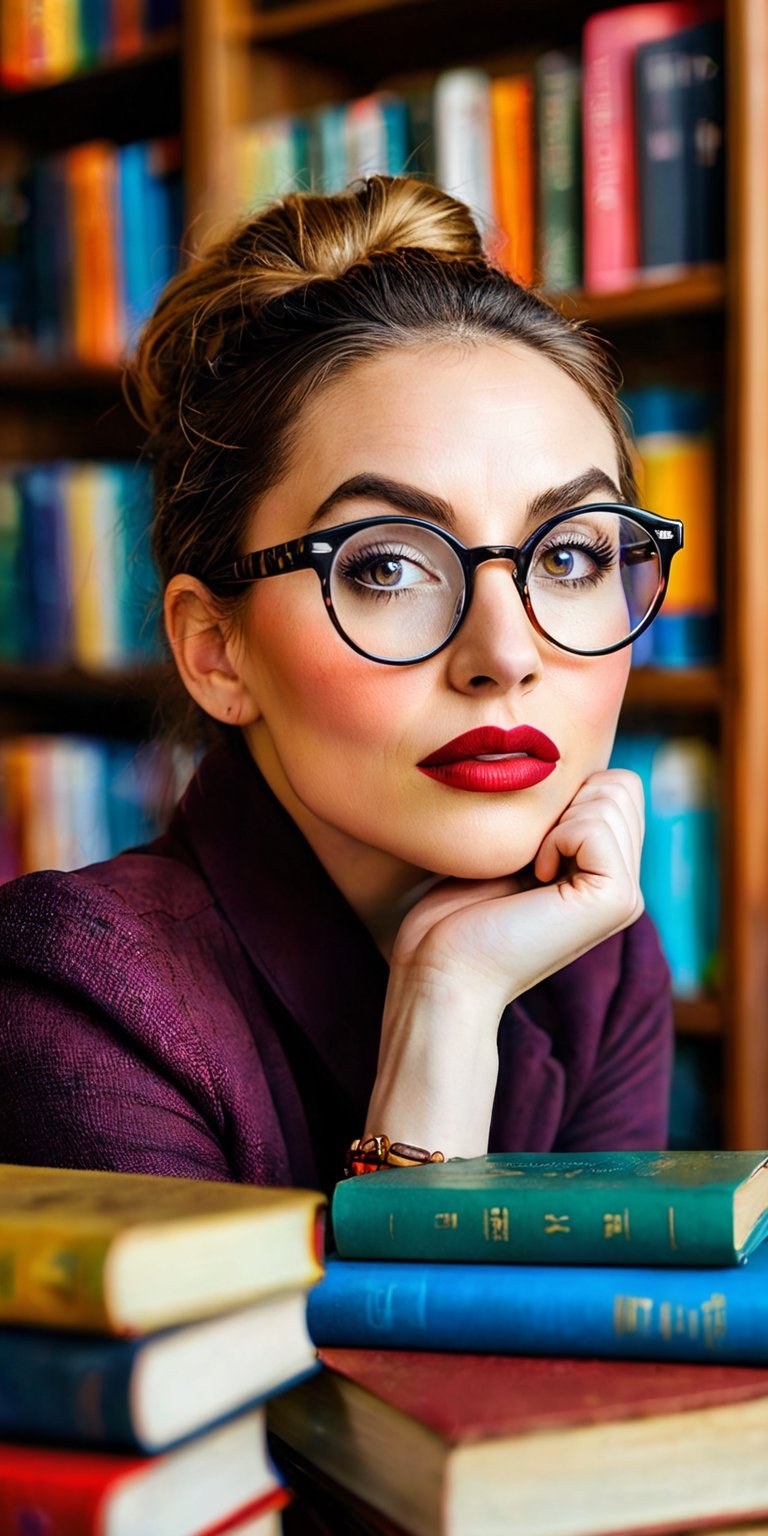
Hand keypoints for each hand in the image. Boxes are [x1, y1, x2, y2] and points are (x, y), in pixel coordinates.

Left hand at [390, 768, 644, 1013]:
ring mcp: (625, 895)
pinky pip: (595, 825)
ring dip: (556, 821)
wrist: (441, 971)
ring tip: (530, 870)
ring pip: (614, 796)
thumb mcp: (513, 848)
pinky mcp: (616, 900)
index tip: (525, 844)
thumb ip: (555, 817)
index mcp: (605, 873)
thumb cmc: (456, 914)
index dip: (562, 794)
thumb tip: (575, 767)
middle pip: (623, 785)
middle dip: (565, 801)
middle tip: (529, 856)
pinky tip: (534, 878)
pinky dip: (555, 838)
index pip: (617, 785)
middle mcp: (625, 885)